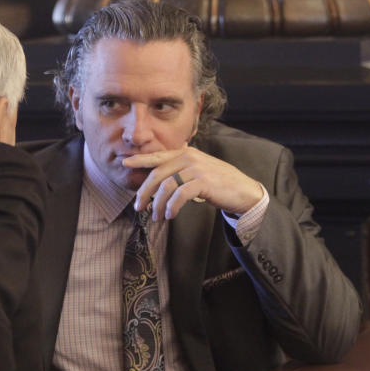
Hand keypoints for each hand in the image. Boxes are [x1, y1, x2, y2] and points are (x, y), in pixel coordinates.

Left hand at [124, 146, 262, 220]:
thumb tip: (160, 182)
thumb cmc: (219, 184)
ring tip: (156, 217)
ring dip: (157, 204)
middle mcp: (189, 157)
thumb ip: (181, 171)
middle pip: (157, 174)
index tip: (125, 163)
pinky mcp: (203, 182)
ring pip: (166, 186)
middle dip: (144, 192)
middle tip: (138, 207)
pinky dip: (172, 206)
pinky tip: (170, 215)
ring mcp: (196, 168)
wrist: (243, 190)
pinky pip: (180, 195)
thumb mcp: (198, 172)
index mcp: (186, 153)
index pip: (158, 156)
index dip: (140, 160)